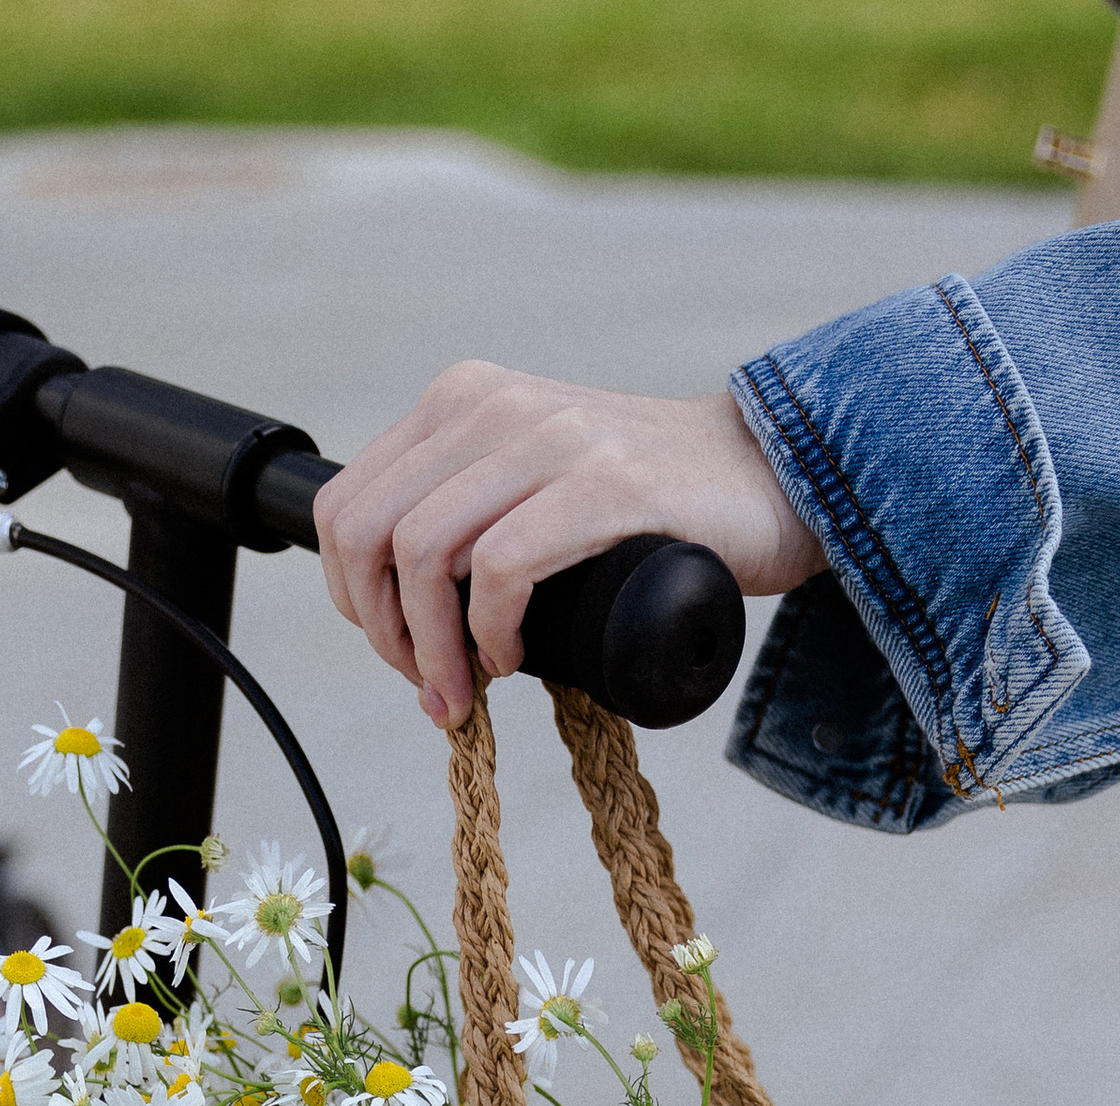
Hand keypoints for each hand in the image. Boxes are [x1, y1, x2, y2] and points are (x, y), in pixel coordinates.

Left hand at [315, 362, 827, 727]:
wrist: (771, 480)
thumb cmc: (650, 509)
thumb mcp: (535, 487)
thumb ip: (471, 517)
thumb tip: (401, 617)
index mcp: (463, 401)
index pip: (348, 504)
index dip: (353, 599)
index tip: (400, 654)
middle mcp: (495, 404)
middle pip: (372, 533)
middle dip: (383, 632)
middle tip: (431, 685)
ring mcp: (550, 437)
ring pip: (424, 553)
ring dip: (431, 649)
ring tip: (465, 691)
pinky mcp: (606, 484)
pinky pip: (502, 568)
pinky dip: (491, 634)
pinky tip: (511, 660)